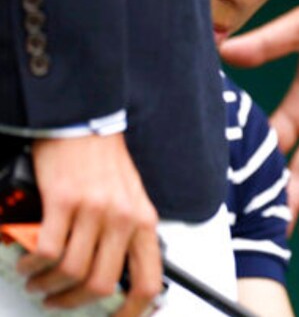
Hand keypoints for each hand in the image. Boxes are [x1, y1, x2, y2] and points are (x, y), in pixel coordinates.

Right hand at [18, 134, 160, 316]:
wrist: (85, 125)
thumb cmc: (105, 163)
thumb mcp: (131, 201)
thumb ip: (126, 237)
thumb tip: (115, 278)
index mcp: (144, 222)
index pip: (147, 281)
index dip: (132, 312)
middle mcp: (123, 219)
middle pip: (101, 285)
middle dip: (74, 302)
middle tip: (59, 302)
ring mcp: (94, 211)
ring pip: (71, 272)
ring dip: (48, 286)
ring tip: (38, 282)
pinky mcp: (63, 202)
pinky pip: (47, 250)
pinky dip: (32, 264)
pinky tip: (28, 262)